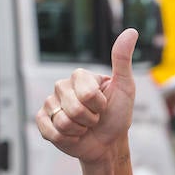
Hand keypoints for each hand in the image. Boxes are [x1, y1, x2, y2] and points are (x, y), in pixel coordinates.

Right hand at [36, 29, 137, 162]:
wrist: (108, 143)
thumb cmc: (118, 114)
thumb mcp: (125, 87)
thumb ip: (123, 60)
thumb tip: (131, 31)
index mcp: (80, 77)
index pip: (86, 94)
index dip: (99, 105)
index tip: (105, 106)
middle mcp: (62, 86)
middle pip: (73, 108)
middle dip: (89, 119)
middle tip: (95, 118)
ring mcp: (50, 103)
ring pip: (62, 121)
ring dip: (79, 130)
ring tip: (84, 127)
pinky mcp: (42, 121)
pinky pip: (49, 131)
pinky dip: (66, 139)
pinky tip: (73, 135)